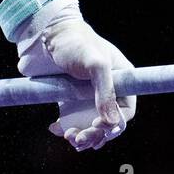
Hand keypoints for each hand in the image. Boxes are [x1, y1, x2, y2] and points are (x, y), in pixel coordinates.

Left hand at [17, 2, 136, 150]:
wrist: (46, 34)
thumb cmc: (75, 43)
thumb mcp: (95, 64)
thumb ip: (105, 92)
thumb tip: (112, 124)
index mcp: (121, 79)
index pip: (126, 111)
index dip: (114, 123)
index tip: (96, 125)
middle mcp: (108, 89)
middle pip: (108, 123)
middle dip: (95, 134)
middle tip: (78, 139)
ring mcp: (89, 95)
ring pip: (91, 126)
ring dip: (82, 137)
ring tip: (69, 137)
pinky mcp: (72, 98)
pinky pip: (73, 120)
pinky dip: (65, 128)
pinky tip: (55, 127)